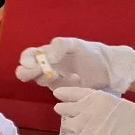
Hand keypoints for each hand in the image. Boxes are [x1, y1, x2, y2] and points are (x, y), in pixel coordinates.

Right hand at [16, 37, 134, 93]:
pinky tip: (76, 79)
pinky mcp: (61, 90)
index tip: (31, 64)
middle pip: (26, 71)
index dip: (25, 60)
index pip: (28, 56)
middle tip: (44, 72)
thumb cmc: (90, 53)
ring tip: (66, 74)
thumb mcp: (75, 45)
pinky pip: (54, 90)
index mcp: (47, 52)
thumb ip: (59, 46)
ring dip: (48, 78)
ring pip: (39, 80)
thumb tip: (46, 57)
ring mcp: (53, 79)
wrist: (108, 68)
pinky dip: (62, 85)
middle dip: (29, 73)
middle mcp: (46, 65)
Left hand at [52, 86, 134, 134]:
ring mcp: (86, 124)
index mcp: (97, 96)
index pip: (74, 92)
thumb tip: (94, 110)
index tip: (57, 94)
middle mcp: (88, 108)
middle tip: (64, 112)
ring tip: (69, 129)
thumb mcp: (118, 104)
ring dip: (68, 127)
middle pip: (66, 108)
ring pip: (67, 125)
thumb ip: (102, 105)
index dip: (64, 94)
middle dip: (64, 110)